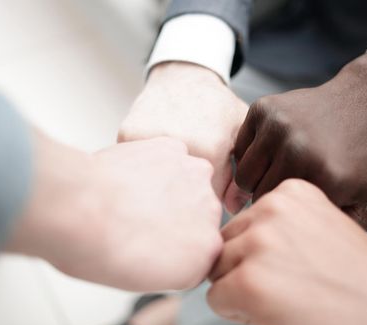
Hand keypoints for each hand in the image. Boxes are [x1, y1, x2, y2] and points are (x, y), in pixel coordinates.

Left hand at [7, 132, 222, 291]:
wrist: (81, 212)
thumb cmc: (102, 248)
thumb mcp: (148, 279)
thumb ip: (173, 261)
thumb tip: (166, 248)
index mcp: (207, 252)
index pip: (200, 245)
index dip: (175, 242)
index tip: (156, 241)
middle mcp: (211, 213)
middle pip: (197, 209)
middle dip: (175, 211)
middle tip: (139, 216)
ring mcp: (195, 177)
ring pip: (187, 179)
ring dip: (168, 183)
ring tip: (132, 193)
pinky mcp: (175, 150)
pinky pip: (170, 153)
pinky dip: (154, 159)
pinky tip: (130, 173)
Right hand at [119, 62, 248, 199]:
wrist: (185, 74)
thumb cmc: (217, 108)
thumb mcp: (239, 137)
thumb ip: (240, 176)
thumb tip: (233, 207)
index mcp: (210, 154)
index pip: (209, 203)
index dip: (209, 201)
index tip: (207, 192)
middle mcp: (179, 149)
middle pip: (180, 197)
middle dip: (186, 194)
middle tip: (189, 176)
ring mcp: (149, 142)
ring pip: (154, 183)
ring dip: (162, 182)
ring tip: (172, 164)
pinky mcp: (127, 136)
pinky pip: (132, 167)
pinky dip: (141, 167)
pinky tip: (153, 155)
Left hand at [209, 180, 366, 324]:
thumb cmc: (360, 279)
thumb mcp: (318, 227)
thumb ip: (277, 224)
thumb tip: (229, 239)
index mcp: (290, 191)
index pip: (243, 222)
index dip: (260, 253)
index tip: (293, 266)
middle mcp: (271, 209)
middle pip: (226, 244)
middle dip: (244, 269)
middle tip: (289, 287)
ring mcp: (258, 243)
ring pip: (218, 270)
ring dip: (242, 290)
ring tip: (287, 299)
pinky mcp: (248, 282)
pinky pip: (217, 299)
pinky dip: (238, 313)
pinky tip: (280, 314)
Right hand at [226, 50, 366, 228]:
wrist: (364, 104)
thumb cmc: (364, 160)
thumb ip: (340, 233)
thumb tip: (302, 247)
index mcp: (324, 177)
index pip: (283, 217)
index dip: (286, 219)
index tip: (298, 211)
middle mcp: (297, 148)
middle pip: (257, 197)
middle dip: (268, 201)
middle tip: (286, 195)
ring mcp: (277, 125)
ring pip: (243, 175)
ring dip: (255, 182)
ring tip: (275, 179)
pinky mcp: (262, 109)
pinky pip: (239, 149)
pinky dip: (250, 157)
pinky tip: (270, 156)